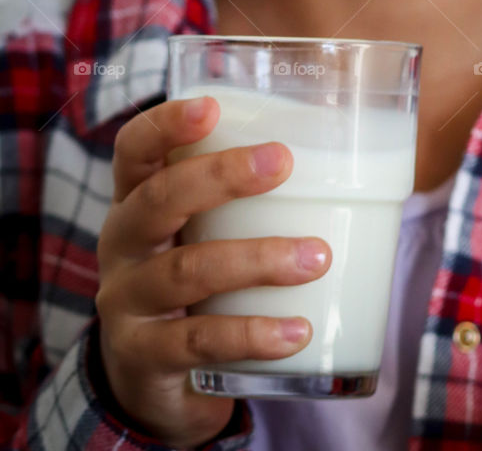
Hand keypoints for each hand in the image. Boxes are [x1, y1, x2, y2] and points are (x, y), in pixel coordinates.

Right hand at [95, 95, 331, 447]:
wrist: (153, 379)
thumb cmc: (199, 277)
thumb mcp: (204, 230)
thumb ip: (250, 194)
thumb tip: (356, 150)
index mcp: (136, 200)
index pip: (134, 150)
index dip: (165, 125)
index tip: (211, 107)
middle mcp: (122, 245)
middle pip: (158, 200)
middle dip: (220, 177)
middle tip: (282, 161)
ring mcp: (127, 303)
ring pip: (188, 271)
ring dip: (257, 260)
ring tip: (316, 257)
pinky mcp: (144, 357)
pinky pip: (200, 342)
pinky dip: (253, 335)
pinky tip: (298, 332)